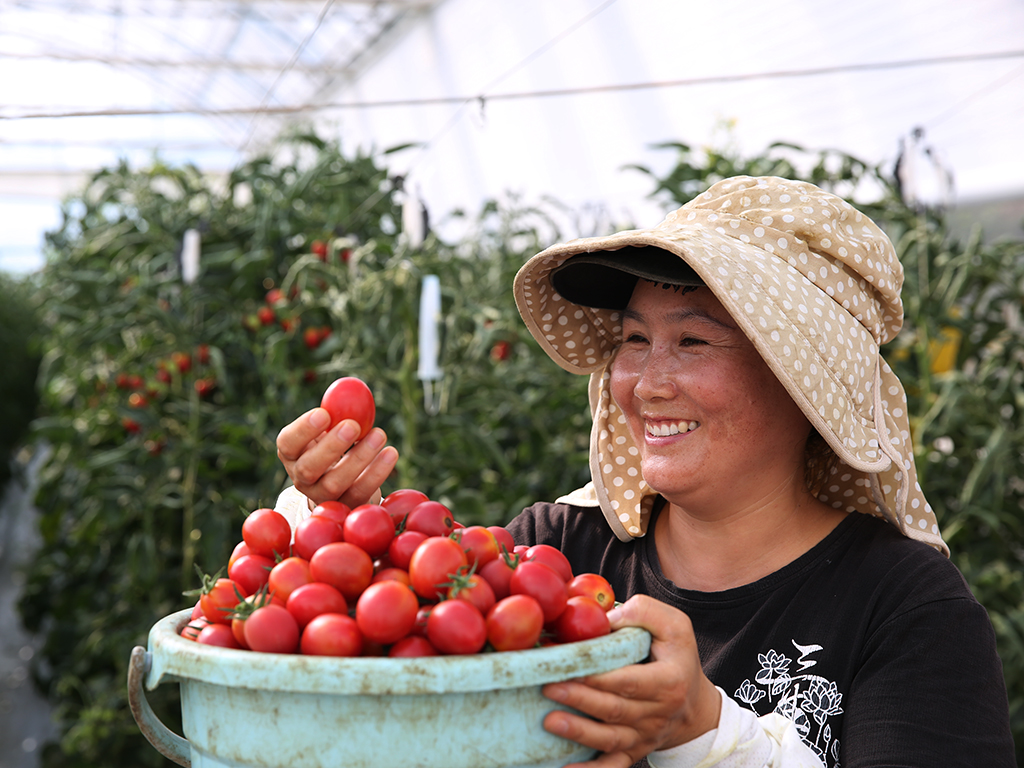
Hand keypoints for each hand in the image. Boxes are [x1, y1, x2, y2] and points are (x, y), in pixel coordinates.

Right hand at [276, 407, 398, 507]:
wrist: (344, 481)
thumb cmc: (335, 443)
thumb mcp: (331, 427)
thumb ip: (338, 412)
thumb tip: (354, 391)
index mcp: (291, 454)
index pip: (287, 442)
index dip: (303, 429)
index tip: (324, 413)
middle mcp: (301, 478)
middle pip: (309, 468)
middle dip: (331, 446)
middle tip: (353, 425)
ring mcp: (323, 497)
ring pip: (335, 483)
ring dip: (360, 458)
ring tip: (380, 434)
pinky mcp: (347, 507)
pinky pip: (361, 493)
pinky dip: (377, 473)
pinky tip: (391, 453)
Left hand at [541, 595, 720, 767]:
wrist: (694, 704)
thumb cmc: (678, 657)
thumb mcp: (674, 625)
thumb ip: (643, 612)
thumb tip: (604, 619)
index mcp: (668, 681)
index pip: (630, 681)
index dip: (600, 677)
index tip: (570, 665)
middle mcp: (658, 713)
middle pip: (615, 710)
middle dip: (580, 700)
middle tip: (549, 687)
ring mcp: (645, 736)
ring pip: (610, 739)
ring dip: (578, 732)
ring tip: (549, 721)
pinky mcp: (634, 750)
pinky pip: (613, 765)